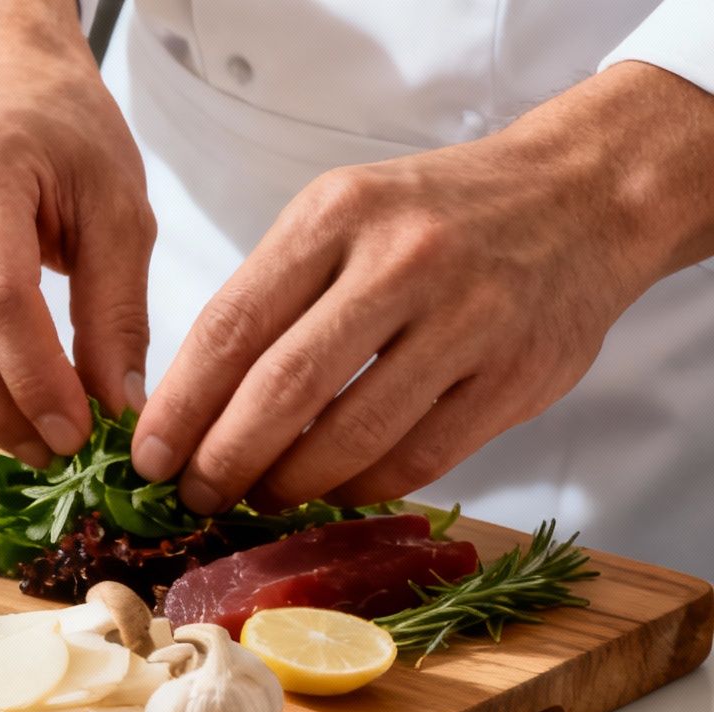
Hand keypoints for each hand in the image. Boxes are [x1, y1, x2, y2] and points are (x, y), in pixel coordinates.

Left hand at [132, 62, 713, 511]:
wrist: (581, 196)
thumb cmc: (432, 217)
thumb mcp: (339, 218)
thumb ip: (270, 298)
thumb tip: (186, 406)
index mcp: (336, 216)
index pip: (230, 328)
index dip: (179, 408)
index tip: (147, 458)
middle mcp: (401, 262)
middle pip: (282, 391)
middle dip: (223, 460)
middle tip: (195, 495)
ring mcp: (467, 320)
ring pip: (350, 436)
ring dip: (289, 485)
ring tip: (258, 498)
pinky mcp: (515, 376)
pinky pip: (417, 458)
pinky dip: (361, 487)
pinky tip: (333, 489)